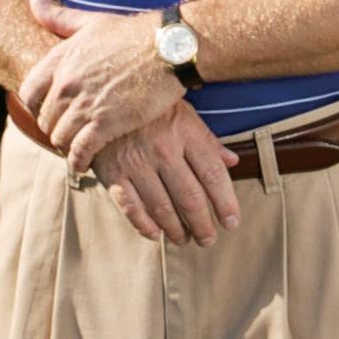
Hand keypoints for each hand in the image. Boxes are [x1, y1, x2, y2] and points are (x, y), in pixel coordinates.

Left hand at [19, 0, 183, 170]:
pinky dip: (78, 160)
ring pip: (58, 137)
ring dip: (65, 145)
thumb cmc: (133, 33)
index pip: (28, 92)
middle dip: (53, 127)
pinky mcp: (106, 124)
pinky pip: (79, 151)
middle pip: (43, 118)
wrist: (169, 49)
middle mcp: (66, 83)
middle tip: (65, 132)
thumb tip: (32, 3)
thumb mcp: (92, 21)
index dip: (35, 105)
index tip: (48, 111)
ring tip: (75, 147)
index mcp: (60, 59)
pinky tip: (82, 163)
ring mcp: (84, 105)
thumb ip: (59, 17)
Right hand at [92, 109, 243, 244]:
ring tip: (184, 239)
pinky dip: (145, 226)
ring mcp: (135, 162)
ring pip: (162, 208)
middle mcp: (162, 148)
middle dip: (202, 225)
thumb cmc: (151, 109)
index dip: (225, 203)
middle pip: (190, 198)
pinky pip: (131, 208)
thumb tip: (233, 161)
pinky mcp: (112, 173)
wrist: (104, 99)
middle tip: (208, 239)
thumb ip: (208, 141)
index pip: (213, 175)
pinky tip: (156, 234)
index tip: (231, 222)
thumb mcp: (184, 114)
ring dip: (176, 230)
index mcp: (185, 132)